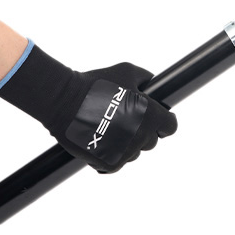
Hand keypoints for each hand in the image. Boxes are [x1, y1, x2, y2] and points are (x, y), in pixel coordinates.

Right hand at [0, 44, 176, 172]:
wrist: (64, 100)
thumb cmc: (95, 84)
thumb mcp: (127, 71)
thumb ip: (146, 79)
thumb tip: (155, 84)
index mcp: (151, 116)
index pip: (170, 126)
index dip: (164, 122)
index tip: (157, 120)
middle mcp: (141, 136)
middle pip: (152, 141)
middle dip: (143, 131)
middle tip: (126, 120)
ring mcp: (126, 152)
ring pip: (134, 153)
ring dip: (128, 144)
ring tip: (110, 129)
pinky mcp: (110, 164)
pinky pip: (118, 162)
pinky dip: (111, 154)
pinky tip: (102, 140)